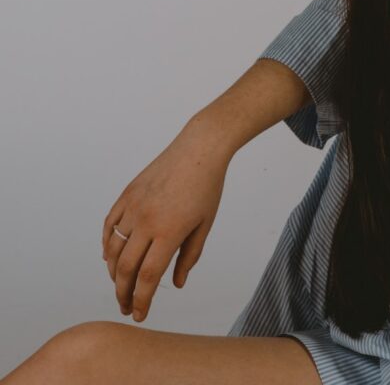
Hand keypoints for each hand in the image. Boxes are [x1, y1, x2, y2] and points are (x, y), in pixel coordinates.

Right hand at [101, 120, 231, 321]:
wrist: (198, 150)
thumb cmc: (207, 188)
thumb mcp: (205, 225)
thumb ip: (189, 257)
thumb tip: (177, 284)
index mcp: (169, 231)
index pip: (148, 276)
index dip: (142, 299)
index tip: (139, 315)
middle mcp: (146, 221)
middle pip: (126, 268)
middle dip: (123, 293)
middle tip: (125, 307)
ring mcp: (133, 207)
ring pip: (113, 250)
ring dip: (113, 273)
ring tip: (120, 286)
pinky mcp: (126, 196)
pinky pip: (109, 226)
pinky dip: (107, 246)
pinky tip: (111, 258)